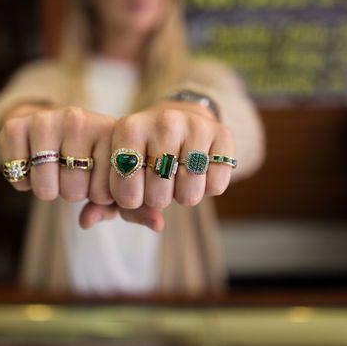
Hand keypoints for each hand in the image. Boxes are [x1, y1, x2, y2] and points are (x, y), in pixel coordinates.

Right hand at [0, 105, 114, 204]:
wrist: (56, 125)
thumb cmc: (90, 158)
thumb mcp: (108, 177)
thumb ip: (108, 206)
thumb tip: (85, 221)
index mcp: (108, 130)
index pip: (103, 194)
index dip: (97, 197)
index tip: (96, 176)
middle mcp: (78, 119)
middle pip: (73, 193)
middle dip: (71, 192)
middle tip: (70, 172)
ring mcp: (45, 120)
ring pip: (45, 189)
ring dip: (47, 189)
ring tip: (52, 170)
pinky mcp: (15, 125)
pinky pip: (18, 177)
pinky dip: (22, 182)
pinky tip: (31, 165)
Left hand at [109, 101, 234, 210]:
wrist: (177, 121)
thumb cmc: (144, 155)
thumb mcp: (123, 174)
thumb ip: (124, 207)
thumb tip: (157, 224)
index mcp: (129, 129)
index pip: (126, 192)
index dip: (131, 201)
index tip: (133, 186)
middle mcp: (163, 122)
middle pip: (158, 196)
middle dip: (158, 198)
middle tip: (158, 180)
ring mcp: (195, 126)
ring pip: (189, 194)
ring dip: (183, 195)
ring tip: (178, 177)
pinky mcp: (223, 134)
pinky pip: (216, 187)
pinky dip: (207, 189)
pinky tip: (199, 172)